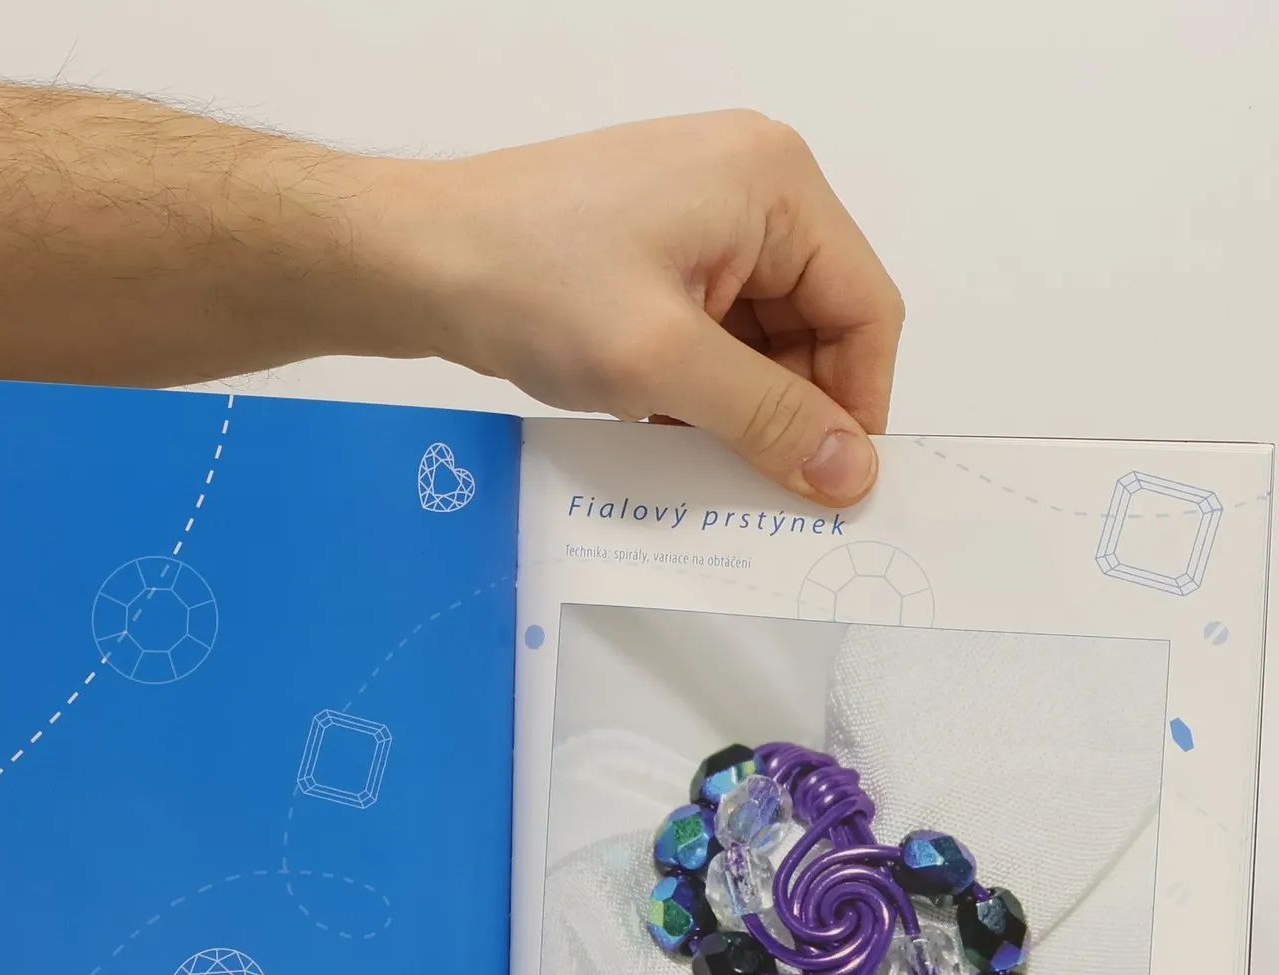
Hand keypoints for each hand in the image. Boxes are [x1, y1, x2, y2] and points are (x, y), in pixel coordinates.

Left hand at [379, 112, 903, 507]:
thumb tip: (849, 470)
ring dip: (740, 408)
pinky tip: (664, 429)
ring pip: (764, 341)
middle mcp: (750, 187)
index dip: (857, 405)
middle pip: (819, 326)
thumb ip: (768, 419)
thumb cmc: (528, 282)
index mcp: (773, 183)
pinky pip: (714, 335)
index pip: (865, 308)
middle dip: (792, 409)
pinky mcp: (660, 253)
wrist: (414, 259)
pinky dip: (701, 390)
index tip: (833, 484)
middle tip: (761, 487)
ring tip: (695, 456)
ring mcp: (703, 219)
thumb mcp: (663, 362)